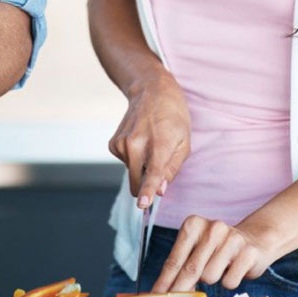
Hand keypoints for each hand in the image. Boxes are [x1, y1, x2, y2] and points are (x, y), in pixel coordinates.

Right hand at [108, 76, 190, 207]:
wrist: (151, 91)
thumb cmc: (173, 117)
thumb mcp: (184, 143)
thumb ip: (172, 169)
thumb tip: (160, 190)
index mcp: (158, 144)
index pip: (152, 172)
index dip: (148, 190)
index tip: (142, 204)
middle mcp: (136, 144)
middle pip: (136, 182)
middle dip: (146, 185)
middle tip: (159, 165)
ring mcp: (122, 144)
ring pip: (131, 174)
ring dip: (140, 168)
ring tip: (150, 145)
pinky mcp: (113, 144)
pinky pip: (124, 164)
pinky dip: (132, 159)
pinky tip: (140, 141)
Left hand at [153, 215, 285, 292]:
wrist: (255, 240)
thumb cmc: (218, 249)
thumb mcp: (196, 250)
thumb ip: (180, 267)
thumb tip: (161, 292)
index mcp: (194, 224)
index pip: (174, 260)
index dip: (164, 282)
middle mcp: (213, 228)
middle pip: (190, 269)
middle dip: (180, 289)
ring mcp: (233, 239)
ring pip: (210, 277)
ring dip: (212, 279)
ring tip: (219, 269)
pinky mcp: (249, 253)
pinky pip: (229, 281)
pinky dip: (229, 281)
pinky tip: (233, 270)